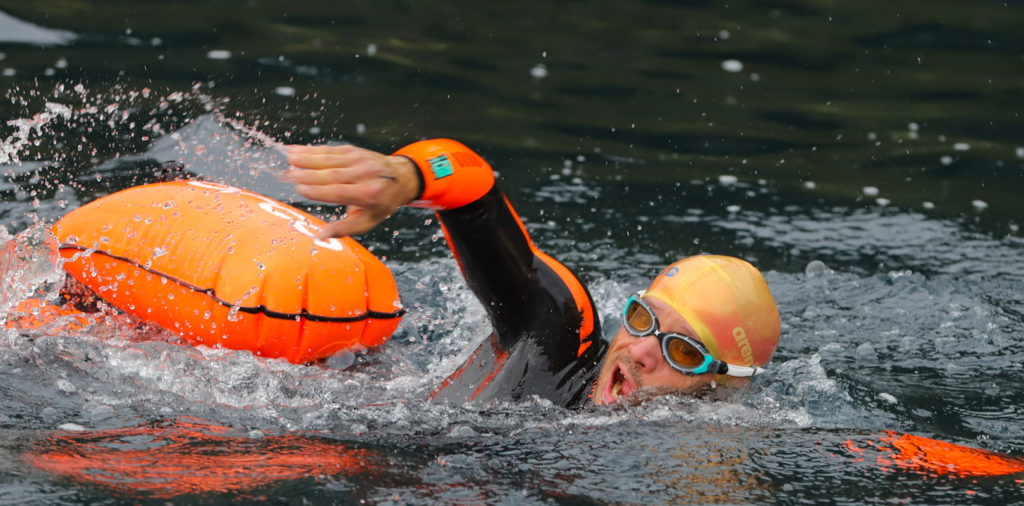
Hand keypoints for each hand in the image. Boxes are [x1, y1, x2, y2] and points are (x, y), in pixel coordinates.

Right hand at [281, 144, 419, 238]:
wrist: (400, 178)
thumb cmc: (381, 203)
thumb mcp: (368, 221)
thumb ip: (344, 228)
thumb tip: (321, 236)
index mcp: (368, 195)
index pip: (339, 192)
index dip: (318, 190)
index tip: (299, 189)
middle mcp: (364, 175)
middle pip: (332, 174)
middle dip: (308, 174)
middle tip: (288, 175)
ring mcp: (359, 160)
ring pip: (330, 159)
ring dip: (307, 157)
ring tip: (289, 158)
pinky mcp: (354, 151)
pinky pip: (331, 150)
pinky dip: (313, 150)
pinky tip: (297, 150)